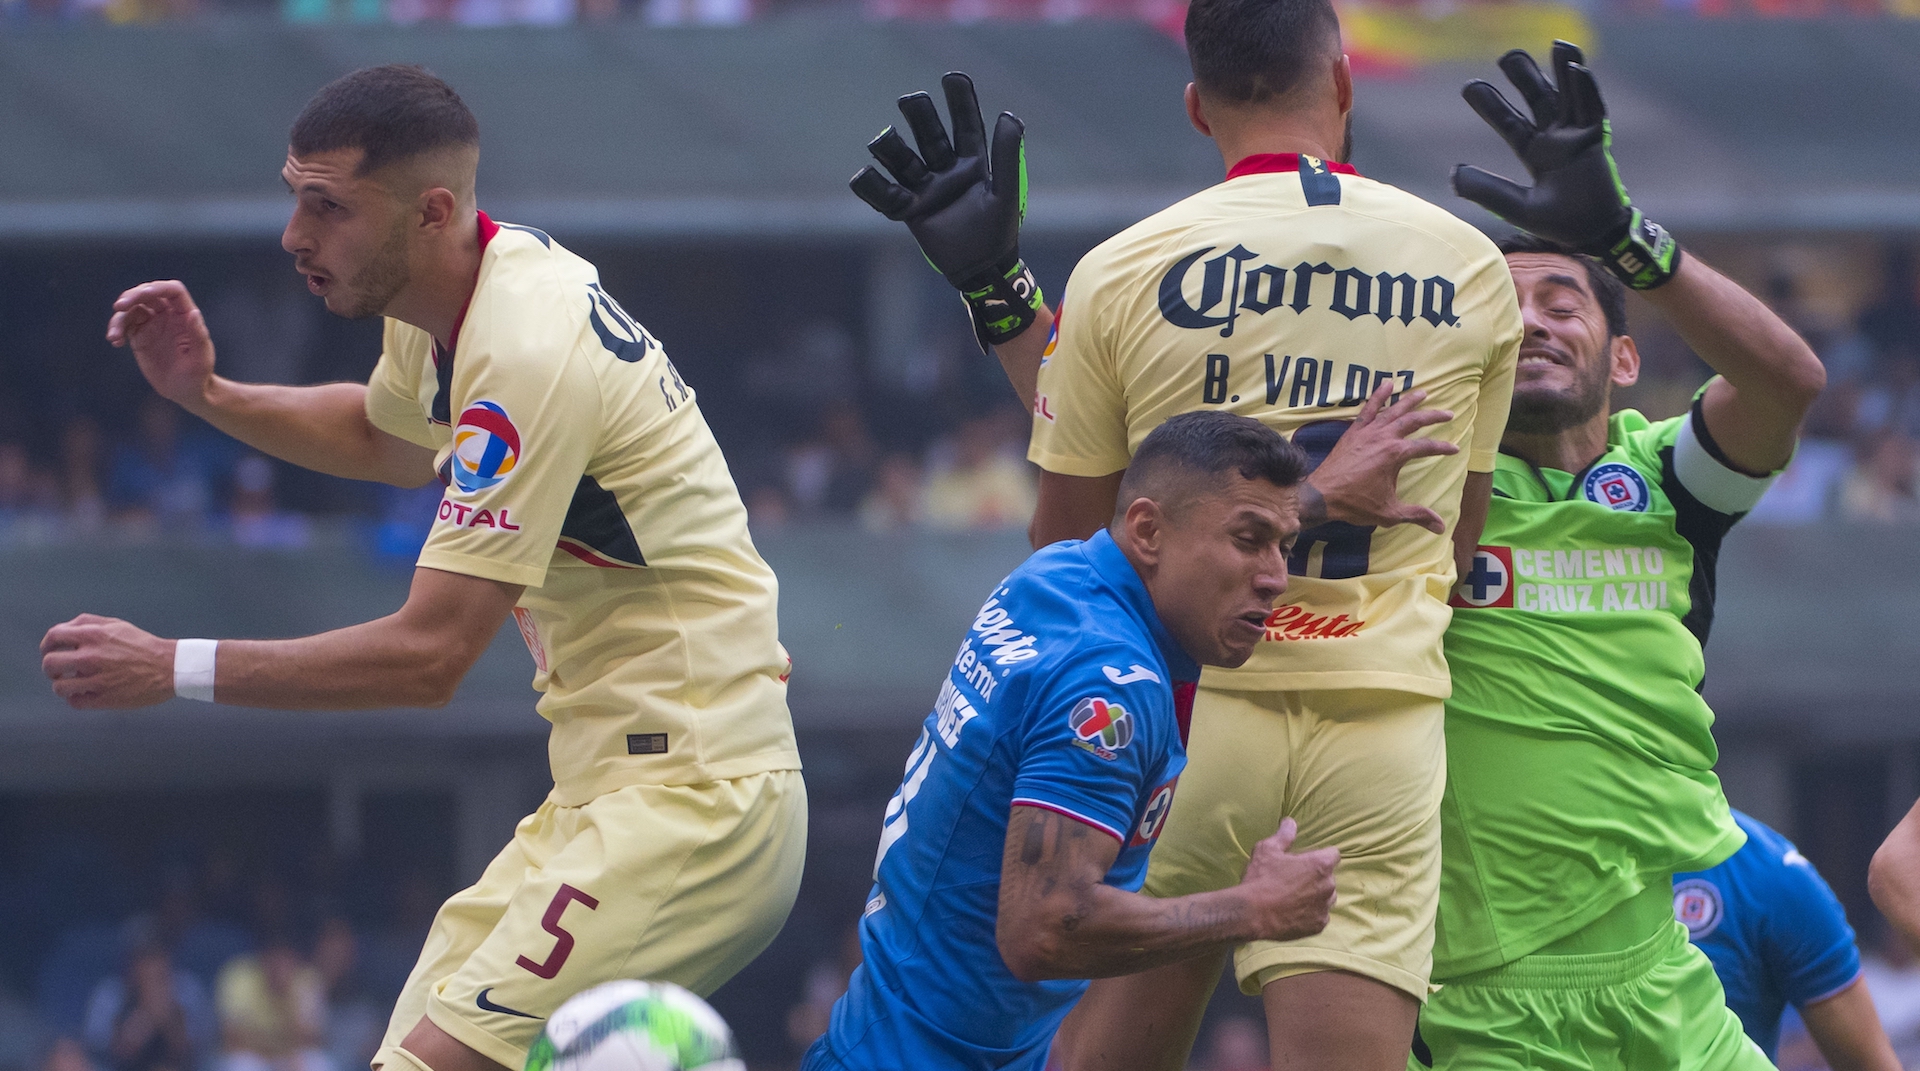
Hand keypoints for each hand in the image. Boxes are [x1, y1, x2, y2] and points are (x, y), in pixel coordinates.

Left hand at [40, 614, 176, 708]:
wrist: (169, 667)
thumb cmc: (143, 645)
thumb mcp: (116, 624)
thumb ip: (88, 623)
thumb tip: (64, 630)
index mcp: (93, 635)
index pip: (53, 637)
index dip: (46, 644)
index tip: (49, 650)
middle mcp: (91, 657)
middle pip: (49, 664)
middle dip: (51, 668)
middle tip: (60, 670)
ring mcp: (97, 679)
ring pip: (59, 687)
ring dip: (62, 685)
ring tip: (72, 684)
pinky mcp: (104, 698)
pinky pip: (75, 702)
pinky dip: (76, 698)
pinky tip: (84, 693)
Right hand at [107, 281, 216, 407]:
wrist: (185, 391)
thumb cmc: (198, 375)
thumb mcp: (201, 358)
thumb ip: (198, 335)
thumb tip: (194, 313)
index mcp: (185, 316)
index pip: (172, 291)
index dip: (157, 287)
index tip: (142, 294)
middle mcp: (168, 315)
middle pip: (148, 294)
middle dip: (132, 296)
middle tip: (119, 307)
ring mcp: (152, 324)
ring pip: (132, 309)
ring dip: (119, 318)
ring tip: (114, 336)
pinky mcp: (139, 336)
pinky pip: (124, 325)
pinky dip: (116, 329)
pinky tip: (115, 341)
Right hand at [850, 72, 1043, 347]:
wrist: (982, 268)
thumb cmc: (998, 230)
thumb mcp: (1005, 190)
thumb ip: (1006, 154)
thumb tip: (1008, 114)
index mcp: (972, 162)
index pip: (964, 125)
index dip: (959, 101)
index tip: (952, 77)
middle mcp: (946, 169)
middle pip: (929, 135)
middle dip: (919, 116)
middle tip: (910, 99)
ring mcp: (925, 188)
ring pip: (903, 160)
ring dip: (891, 147)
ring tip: (882, 138)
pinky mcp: (909, 210)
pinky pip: (886, 195)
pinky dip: (872, 186)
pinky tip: (861, 174)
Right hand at [1234, 818, 1337, 942]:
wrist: (1252, 914)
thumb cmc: (1260, 878)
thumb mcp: (1267, 850)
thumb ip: (1284, 835)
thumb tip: (1290, 821)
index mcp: (1320, 864)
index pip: (1333, 854)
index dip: (1322, 855)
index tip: (1307, 860)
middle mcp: (1328, 885)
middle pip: (1329, 877)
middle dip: (1317, 877)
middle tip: (1295, 879)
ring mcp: (1324, 907)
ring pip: (1327, 897)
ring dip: (1316, 895)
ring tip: (1295, 897)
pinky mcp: (1319, 925)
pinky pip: (1320, 916)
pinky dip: (1311, 914)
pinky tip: (1294, 912)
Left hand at [1304, 381, 1457, 534]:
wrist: (1322, 495)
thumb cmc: (1355, 504)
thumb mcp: (1389, 512)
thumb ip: (1416, 515)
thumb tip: (1441, 527)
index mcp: (1396, 454)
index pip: (1426, 447)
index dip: (1442, 448)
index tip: (1455, 449)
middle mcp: (1384, 437)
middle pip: (1414, 421)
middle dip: (1433, 416)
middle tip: (1448, 413)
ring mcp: (1368, 432)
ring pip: (1393, 410)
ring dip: (1409, 400)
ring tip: (1423, 392)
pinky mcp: (1354, 431)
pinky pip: (1368, 408)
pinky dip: (1378, 395)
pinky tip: (1387, 384)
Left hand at [1452, 40, 1679, 289]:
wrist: (1592, 235)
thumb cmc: (1557, 223)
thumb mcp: (1515, 206)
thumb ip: (1486, 190)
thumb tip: (1452, 173)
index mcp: (1535, 152)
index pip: (1509, 122)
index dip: (1491, 104)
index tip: (1470, 86)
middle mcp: (1555, 139)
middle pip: (1539, 100)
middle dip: (1525, 77)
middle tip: (1508, 55)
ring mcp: (1577, 137)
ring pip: (1567, 96)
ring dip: (1561, 70)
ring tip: (1556, 43)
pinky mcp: (1597, 139)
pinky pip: (1592, 108)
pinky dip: (1586, 88)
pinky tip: (1576, 68)